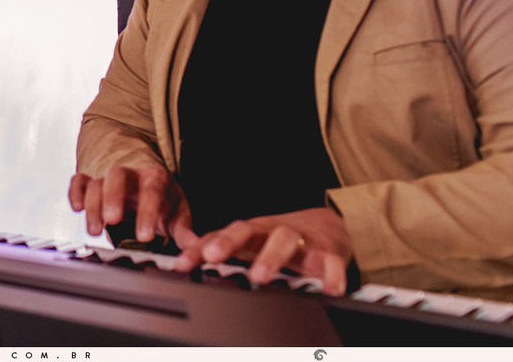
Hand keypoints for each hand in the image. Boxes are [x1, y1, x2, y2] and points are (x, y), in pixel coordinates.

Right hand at [68, 164, 196, 245]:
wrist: (147, 181)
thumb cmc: (163, 200)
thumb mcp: (178, 214)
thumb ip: (185, 234)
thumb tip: (196, 254)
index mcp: (155, 178)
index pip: (151, 191)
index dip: (147, 213)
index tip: (145, 236)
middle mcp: (130, 174)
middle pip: (117, 177)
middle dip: (113, 197)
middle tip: (112, 222)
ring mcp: (109, 178)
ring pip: (96, 183)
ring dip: (93, 206)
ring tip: (95, 232)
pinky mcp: (93, 182)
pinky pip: (79, 181)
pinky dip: (75, 192)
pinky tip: (76, 208)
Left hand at [172, 207, 353, 294]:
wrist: (328, 224)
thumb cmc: (278, 237)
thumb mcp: (248, 242)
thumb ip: (218, 249)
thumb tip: (182, 262)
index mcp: (249, 232)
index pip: (218, 236)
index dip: (198, 249)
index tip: (181, 264)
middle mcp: (270, 231)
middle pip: (247, 229)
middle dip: (229, 241)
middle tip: (214, 256)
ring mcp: (300, 238)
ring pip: (284, 239)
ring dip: (271, 256)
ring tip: (260, 276)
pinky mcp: (328, 250)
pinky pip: (330, 261)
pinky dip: (330, 273)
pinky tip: (328, 288)